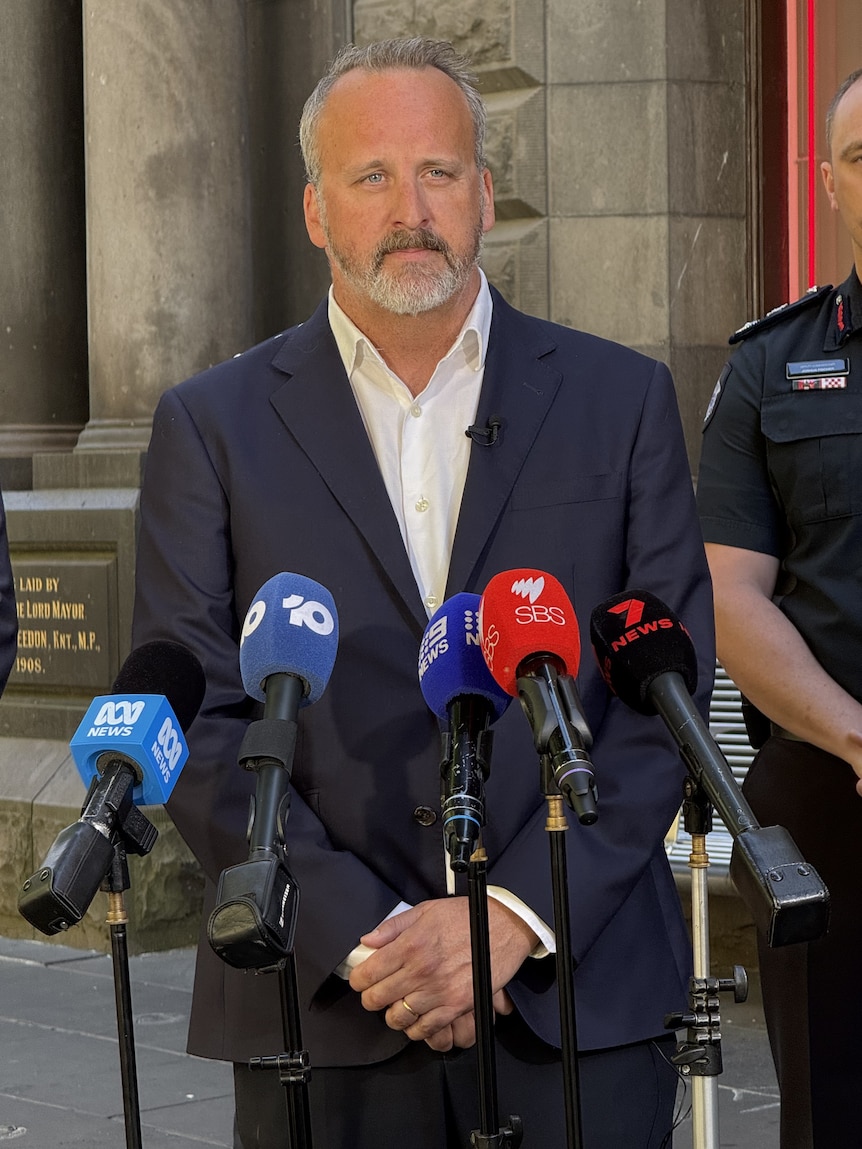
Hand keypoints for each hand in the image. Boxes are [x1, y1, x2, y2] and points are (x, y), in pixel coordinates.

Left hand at [348, 897, 533, 1044]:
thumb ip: (393, 927)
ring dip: (393, 1013)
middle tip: (377, 991)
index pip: (367, 974)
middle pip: (377, 999)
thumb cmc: (466, 916)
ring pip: (397, 1019)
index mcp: (410, 945)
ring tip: (397, 1004)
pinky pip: (424, 1029)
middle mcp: (421, 971)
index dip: (358, 979)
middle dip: (371, 997)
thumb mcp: (426, 911)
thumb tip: (367, 941)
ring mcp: (438, 991)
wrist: (504, 927)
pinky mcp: (456, 1006)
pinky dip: (416, 1027)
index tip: (361, 978)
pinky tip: (417, 1016)